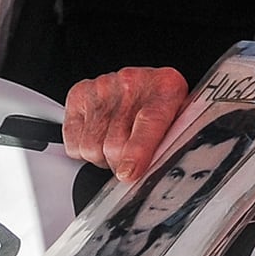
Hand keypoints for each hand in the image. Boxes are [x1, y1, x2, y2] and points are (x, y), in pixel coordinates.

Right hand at [63, 67, 191, 177]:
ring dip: (101, 158)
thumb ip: (173, 145)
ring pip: (90, 147)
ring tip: (115, 147)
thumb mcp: (181, 122)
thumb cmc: (164, 105)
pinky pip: (73, 142)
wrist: (149, 82)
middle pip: (114, 145)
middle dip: (120, 165)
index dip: (136, 152)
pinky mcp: (79, 94)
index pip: (148, 123)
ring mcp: (103, 87)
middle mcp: (132, 83)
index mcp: (165, 90)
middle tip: (130, 163)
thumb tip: (157, 173)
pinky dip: (83, 150)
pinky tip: (99, 138)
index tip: (128, 174)